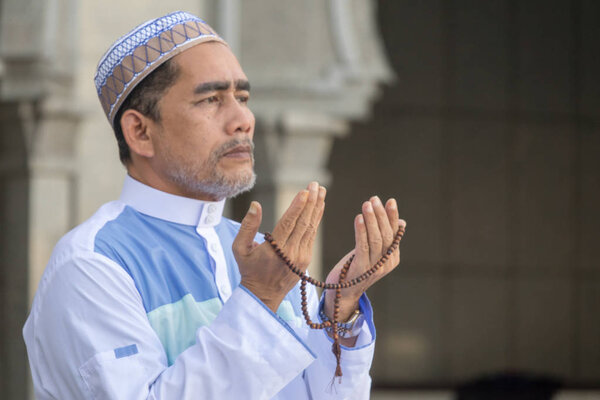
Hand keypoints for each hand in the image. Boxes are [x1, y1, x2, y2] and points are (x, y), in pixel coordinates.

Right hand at [233, 182, 325, 312]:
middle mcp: (291, 253)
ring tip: (321, 191)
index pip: (289, 223)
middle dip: (311, 202)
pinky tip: (319, 207)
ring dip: (317, 208)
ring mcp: (301, 257)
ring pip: (311, 228)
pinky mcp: (306, 260)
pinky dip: (316, 220)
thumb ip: (247, 226)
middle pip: (303, 223)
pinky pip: (312, 236)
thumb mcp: (240, 249)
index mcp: (275, 249)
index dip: (298, 206)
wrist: (263, 295)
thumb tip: (255, 205)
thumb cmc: (248, 269)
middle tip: (316, 184)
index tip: (305, 191)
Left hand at [324, 196, 405, 320]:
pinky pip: (363, 246)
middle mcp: (387, 263)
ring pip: (376, 239)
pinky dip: (361, 231)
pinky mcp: (361, 269)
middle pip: (387, 235)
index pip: (394, 233)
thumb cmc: (356, 268)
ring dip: (371, 220)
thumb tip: (401, 222)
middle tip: (374, 199)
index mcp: (392, 258)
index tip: (390, 201)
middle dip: (381, 215)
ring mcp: (375, 267)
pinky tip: (358, 218)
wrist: (342, 294)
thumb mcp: (372, 252)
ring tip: (366, 204)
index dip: (392, 216)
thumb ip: (385, 239)